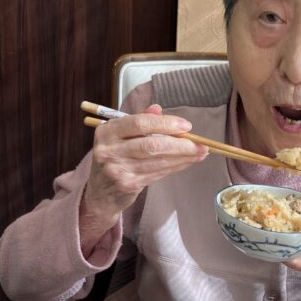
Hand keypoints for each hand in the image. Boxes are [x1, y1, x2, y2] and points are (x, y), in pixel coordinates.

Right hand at [80, 105, 206, 242]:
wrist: (100, 192)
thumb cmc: (114, 158)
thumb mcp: (120, 136)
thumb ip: (139, 121)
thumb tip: (158, 109)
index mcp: (107, 131)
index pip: (139, 123)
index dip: (165, 123)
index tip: (186, 126)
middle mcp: (109, 150)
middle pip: (151, 144)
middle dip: (180, 143)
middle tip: (200, 143)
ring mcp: (118, 169)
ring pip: (157, 160)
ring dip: (183, 157)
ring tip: (200, 153)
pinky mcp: (128, 184)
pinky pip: (157, 173)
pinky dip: (175, 167)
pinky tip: (187, 162)